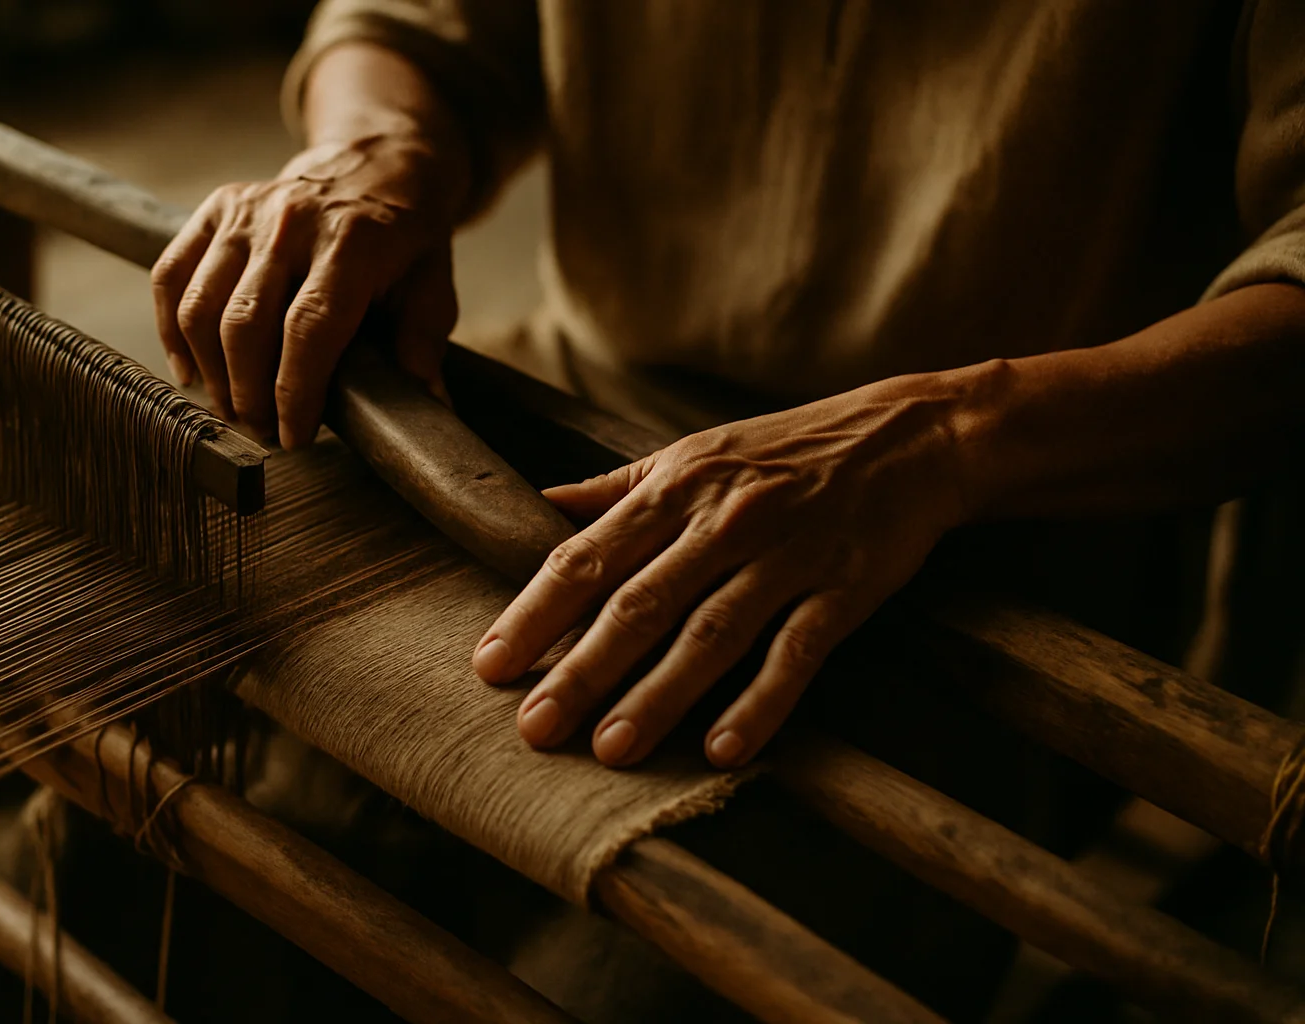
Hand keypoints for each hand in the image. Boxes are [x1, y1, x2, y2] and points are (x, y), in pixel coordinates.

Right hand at [151, 131, 464, 447]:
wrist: (376, 164)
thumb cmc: (405, 239)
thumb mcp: (432, 287)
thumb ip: (421, 349)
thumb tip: (424, 412)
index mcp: (353, 241)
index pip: (309, 328)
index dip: (295, 391)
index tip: (294, 436)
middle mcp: (293, 220)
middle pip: (246, 324)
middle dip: (250, 394)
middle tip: (264, 432)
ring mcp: (248, 212)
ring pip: (202, 307)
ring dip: (212, 372)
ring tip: (235, 410)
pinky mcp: (217, 209)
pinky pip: (172, 276)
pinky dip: (172, 331)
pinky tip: (191, 370)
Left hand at [471, 375, 974, 768]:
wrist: (911, 436)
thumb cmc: (787, 450)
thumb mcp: (695, 453)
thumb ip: (617, 488)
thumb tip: (539, 504)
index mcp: (676, 487)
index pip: (588, 556)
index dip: (535, 612)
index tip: (491, 665)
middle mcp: (723, 520)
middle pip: (639, 603)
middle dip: (582, 669)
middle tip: (535, 729)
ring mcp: (786, 555)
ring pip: (711, 632)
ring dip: (659, 694)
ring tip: (611, 750)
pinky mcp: (844, 588)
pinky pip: (797, 651)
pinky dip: (761, 701)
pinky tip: (723, 748)